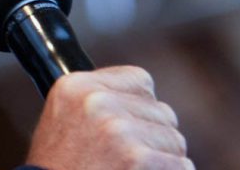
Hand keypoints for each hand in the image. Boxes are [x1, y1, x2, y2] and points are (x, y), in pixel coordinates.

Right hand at [25, 66, 193, 169]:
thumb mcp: (63, 120)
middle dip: (152, 136)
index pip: (138, 79)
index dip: (140, 106)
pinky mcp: (139, 157)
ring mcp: (119, 128)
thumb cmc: (58, 167)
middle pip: (161, 111)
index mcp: (75, 86)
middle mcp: (96, 101)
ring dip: (161, 159)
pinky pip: (181, 164)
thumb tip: (144, 100)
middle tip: (124, 158)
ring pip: (174, 139)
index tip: (130, 125)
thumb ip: (99, 103)